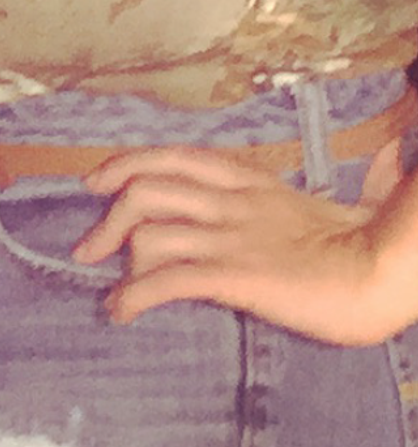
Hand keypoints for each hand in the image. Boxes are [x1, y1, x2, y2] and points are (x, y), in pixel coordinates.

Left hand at [73, 137, 417, 343]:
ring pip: (149, 230)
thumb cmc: (361, 243)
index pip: (173, 156)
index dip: (126, 164)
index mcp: (248, 180)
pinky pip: (169, 280)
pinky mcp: (235, 276)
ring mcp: (230, 237)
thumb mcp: (317, 205)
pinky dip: (134, 295)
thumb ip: (293, 197)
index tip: (98, 181)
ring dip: (118, 260)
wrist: (380, 268)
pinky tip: (121, 311)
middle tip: (87, 246)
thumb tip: (332, 177)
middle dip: (108, 215)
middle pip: (147, 187)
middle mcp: (231, 201)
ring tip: (111, 291)